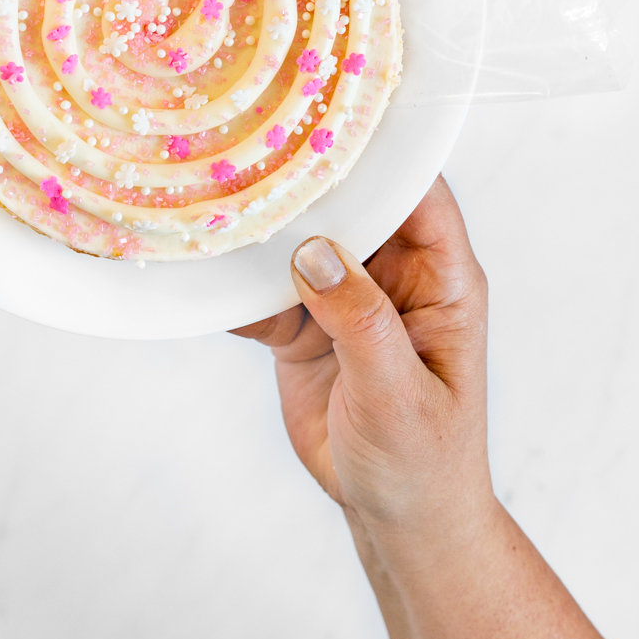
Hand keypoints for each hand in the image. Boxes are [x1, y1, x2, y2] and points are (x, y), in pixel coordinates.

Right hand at [233, 176, 493, 543]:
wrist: (397, 521)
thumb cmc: (427, 462)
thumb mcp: (399, 394)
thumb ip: (360, 321)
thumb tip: (314, 251)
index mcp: (440, 277)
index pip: (418, 192)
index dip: (382, 151)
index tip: (329, 116)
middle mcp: (392, 274)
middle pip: (350, 203)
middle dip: (303, 179)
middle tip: (248, 148)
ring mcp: (344, 296)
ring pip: (298, 239)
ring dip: (259, 229)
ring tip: (209, 201)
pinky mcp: (303, 324)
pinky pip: (261, 289)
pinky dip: (231, 284)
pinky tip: (198, 268)